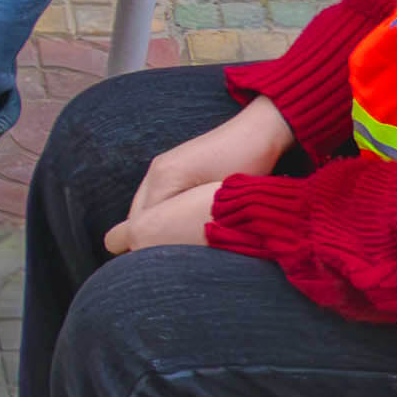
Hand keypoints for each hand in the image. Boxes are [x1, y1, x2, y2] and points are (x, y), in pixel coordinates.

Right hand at [114, 101, 289, 249]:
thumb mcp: (219, 197)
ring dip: (154, 226)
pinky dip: (162, 213)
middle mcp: (156, 171)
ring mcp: (163, 166)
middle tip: (160, 263)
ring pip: (145, 207)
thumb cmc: (246, 162)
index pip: (138, 222)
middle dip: (144, 237)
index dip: (146, 245)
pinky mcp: (173, 165)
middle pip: (136, 215)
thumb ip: (187, 220)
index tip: (157, 266)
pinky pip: (156, 196)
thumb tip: (167, 243)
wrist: (261, 130)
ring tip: (167, 248)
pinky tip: (177, 227)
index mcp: (163, 178)